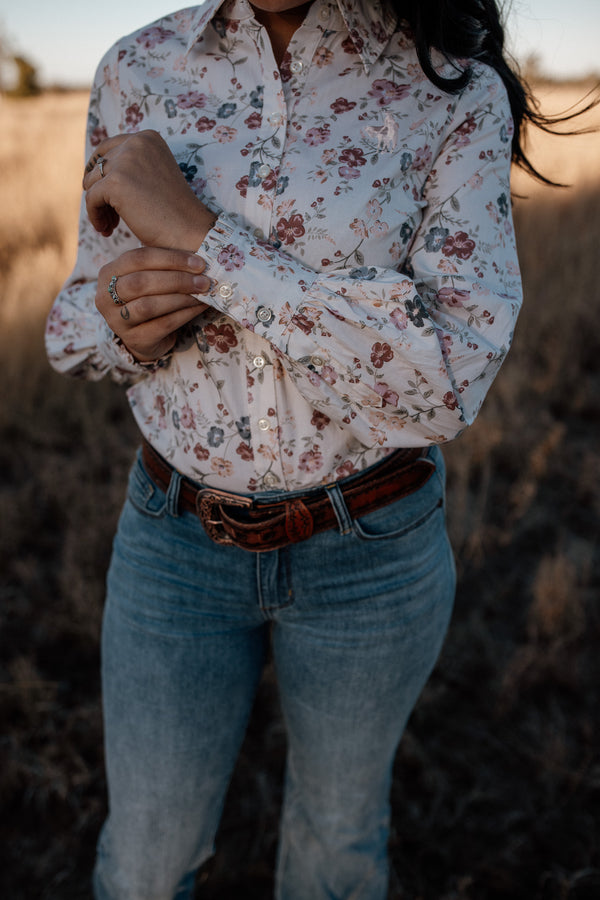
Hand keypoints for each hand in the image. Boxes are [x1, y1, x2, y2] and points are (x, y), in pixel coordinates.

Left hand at [83, 131, 216, 250]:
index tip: (100, 192)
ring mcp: (124, 161)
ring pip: (91, 182)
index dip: (99, 171)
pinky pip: (90, 199)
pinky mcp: (115, 182)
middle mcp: (136, 143)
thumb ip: (130, 166)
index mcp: (147, 138)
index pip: (107, 147)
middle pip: (98, 166)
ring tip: (111, 226)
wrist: (189, 230)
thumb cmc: (174, 211)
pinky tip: (106, 230)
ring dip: (98, 206)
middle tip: (110, 216)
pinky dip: (95, 217)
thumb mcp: (153, 175)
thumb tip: (92, 170)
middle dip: (100, 191)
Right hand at [97, 246, 211, 361]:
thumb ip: (164, 265)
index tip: (198, 262)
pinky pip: (162, 325)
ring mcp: (116, 321)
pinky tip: (199, 308)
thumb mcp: (148, 277)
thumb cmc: (149, 297)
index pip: (137, 258)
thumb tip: (198, 258)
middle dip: (176, 279)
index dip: (170, 259)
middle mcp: (105, 297)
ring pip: (149, 306)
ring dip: (180, 298)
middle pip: (140, 282)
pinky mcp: (134, 339)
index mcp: (108, 273)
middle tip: (203, 280)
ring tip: (202, 293)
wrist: (144, 337)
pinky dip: (184, 314)